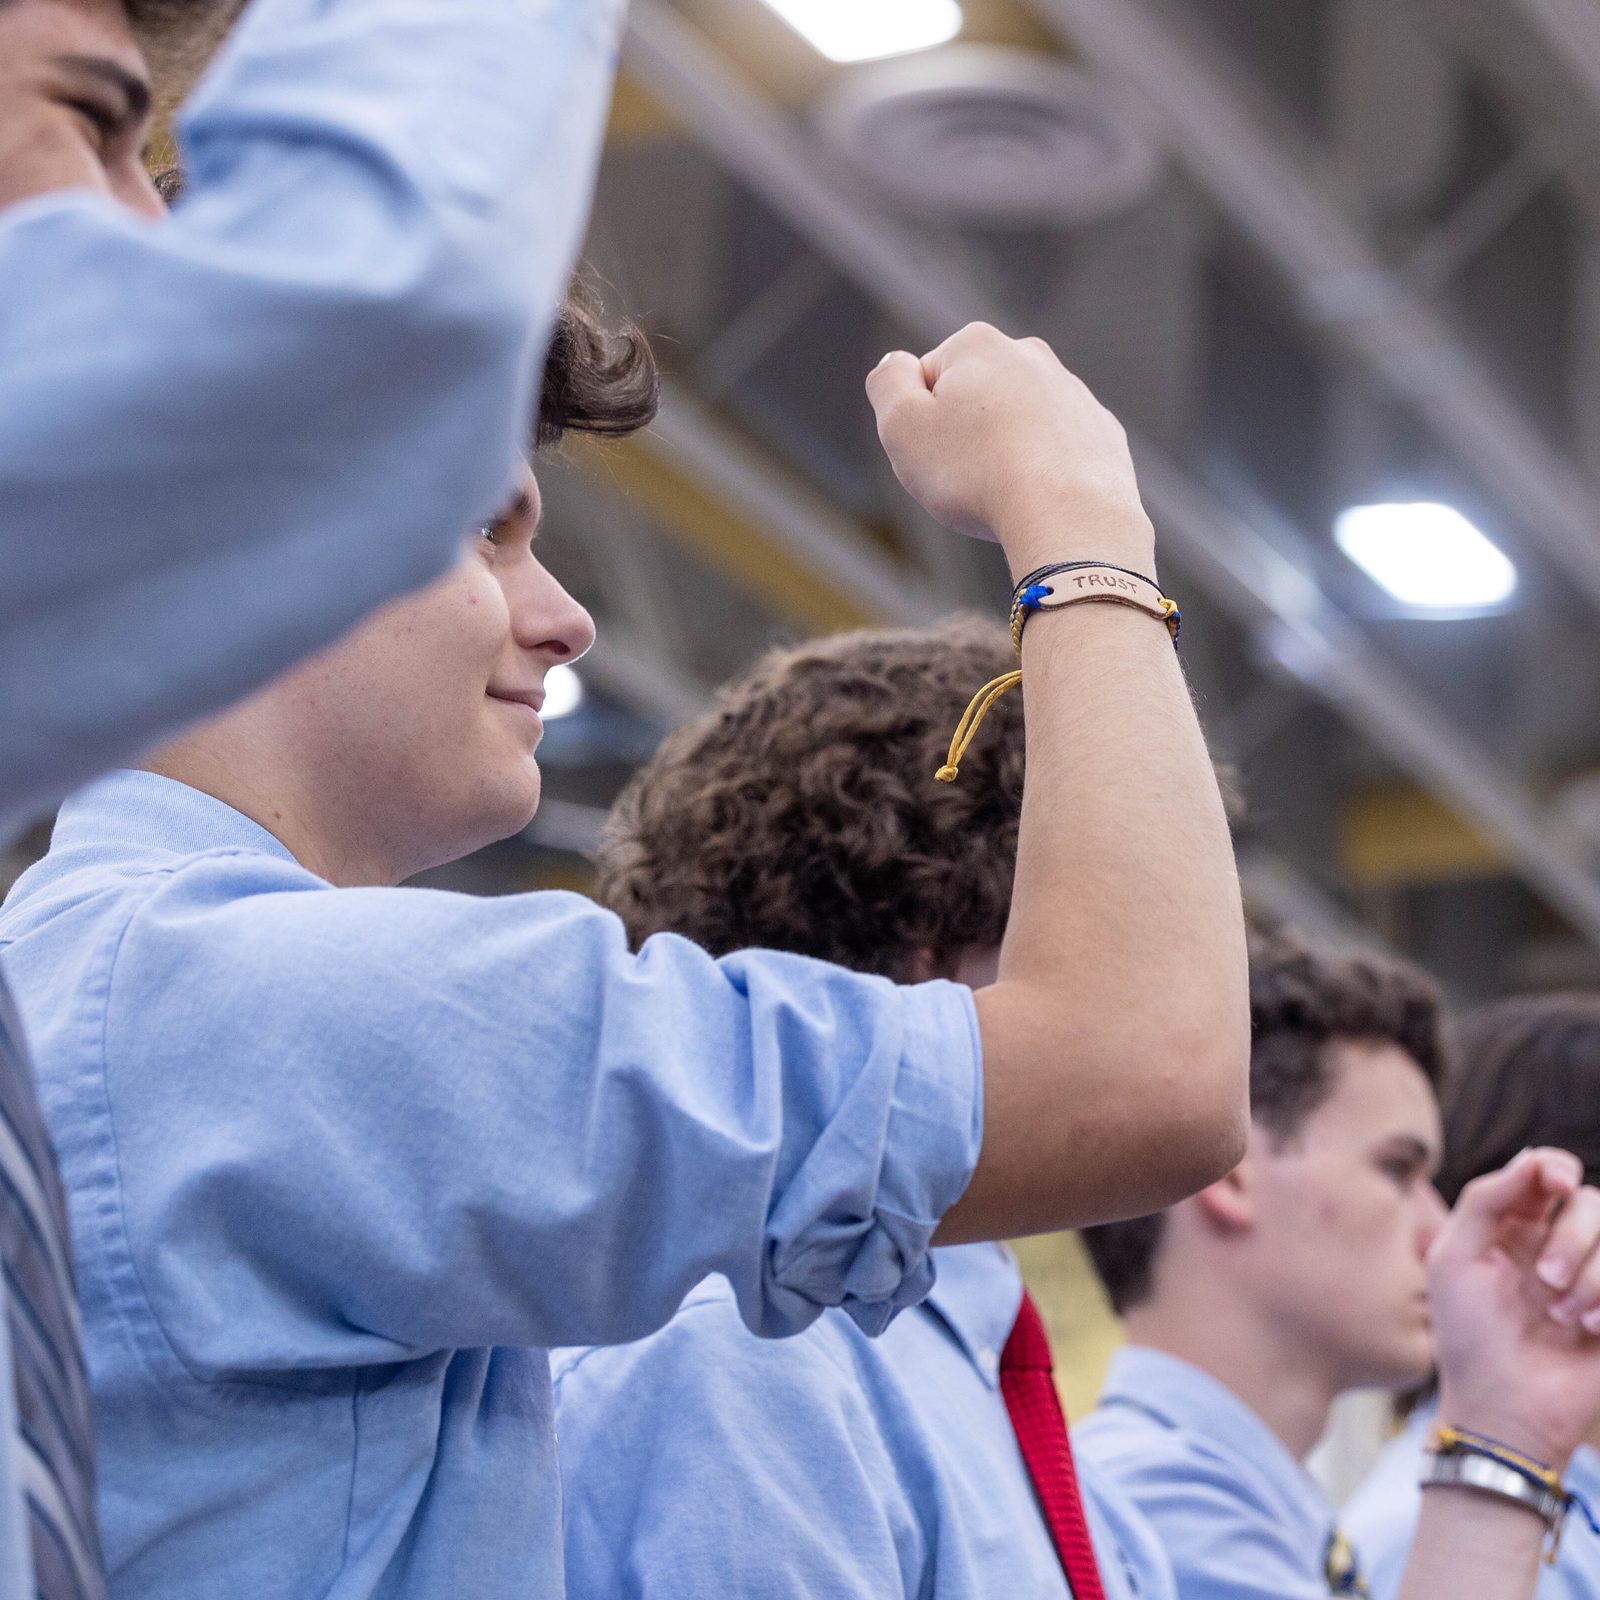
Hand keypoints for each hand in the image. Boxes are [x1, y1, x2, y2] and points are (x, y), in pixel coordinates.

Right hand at [864, 323, 1153, 576]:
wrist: (1069, 517)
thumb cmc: (977, 474)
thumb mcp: (901, 426)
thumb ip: (886, 383)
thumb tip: (895, 364)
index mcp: (977, 345)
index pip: (923, 381)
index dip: (917, 424)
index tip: (933, 454)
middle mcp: (1030, 355)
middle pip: (972, 400)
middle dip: (962, 435)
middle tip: (964, 479)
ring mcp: (1072, 393)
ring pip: (1016, 427)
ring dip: (1002, 456)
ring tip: (1004, 494)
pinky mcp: (1101, 433)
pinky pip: (1056, 453)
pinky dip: (1044, 473)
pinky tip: (1040, 500)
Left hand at [1430, 1147, 1599, 1466]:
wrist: (1502, 1409)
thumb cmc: (1468, 1336)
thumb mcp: (1454, 1259)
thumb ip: (1483, 1200)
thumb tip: (1531, 1159)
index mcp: (1513, 1226)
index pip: (1547, 1172)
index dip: (1556, 1167)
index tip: (1557, 1184)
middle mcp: (1557, 1245)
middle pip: (1590, 1202)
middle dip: (1571, 1237)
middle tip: (1544, 1281)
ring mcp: (1593, 1279)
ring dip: (1591, 1274)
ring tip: (1562, 1315)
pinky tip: (1590, 1328)